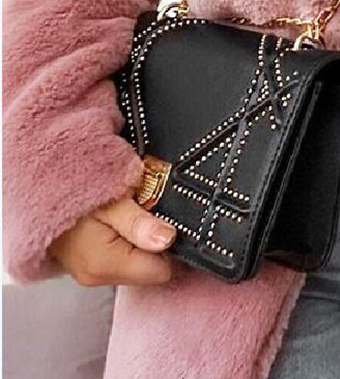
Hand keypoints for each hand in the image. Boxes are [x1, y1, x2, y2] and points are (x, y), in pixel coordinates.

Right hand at [47, 190, 176, 286]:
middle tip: (148, 213)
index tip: (166, 222)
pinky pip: (123, 259)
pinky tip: (122, 222)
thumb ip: (139, 222)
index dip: (171, 246)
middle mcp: (98, 276)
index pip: (161, 271)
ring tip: (133, 214)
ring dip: (143, 241)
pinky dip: (129, 242)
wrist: (38, 192)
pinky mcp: (90, 266)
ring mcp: (92, 274)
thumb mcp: (112, 201)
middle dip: (157, 243)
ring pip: (138, 265)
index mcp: (107, 265)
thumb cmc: (73, 192)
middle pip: (150, 269)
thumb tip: (168, 239)